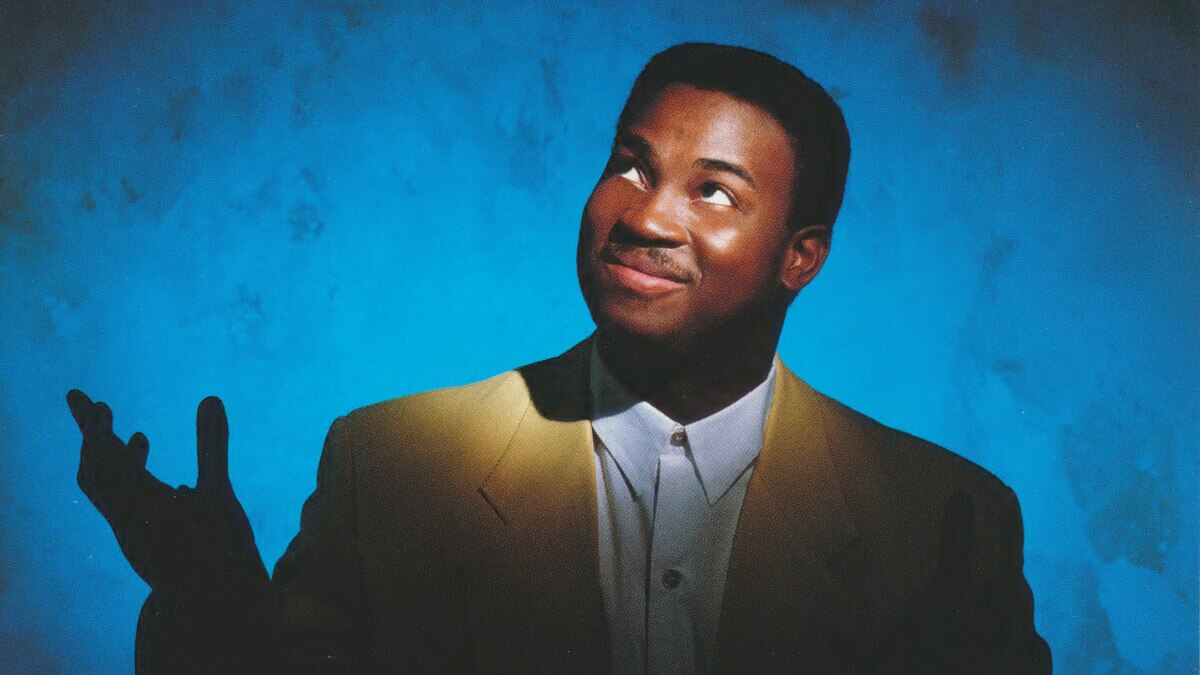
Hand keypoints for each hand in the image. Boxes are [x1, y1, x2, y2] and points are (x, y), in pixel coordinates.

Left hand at [68, 390, 267, 595]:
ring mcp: (129, 533)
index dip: (93, 424)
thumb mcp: (219, 492)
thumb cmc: (217, 548)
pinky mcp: (140, 545)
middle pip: (92, 470)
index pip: (102, 454)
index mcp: (137, 499)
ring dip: (113, 460)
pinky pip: (122, 507)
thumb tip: (210, 399)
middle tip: (94, 407)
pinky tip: (171, 486)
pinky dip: (130, 483)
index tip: (86, 399)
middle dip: (93, 436)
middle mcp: (124, 516)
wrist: (211, 602)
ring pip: (105, 491)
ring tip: (139, 438)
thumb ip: (212, 445)